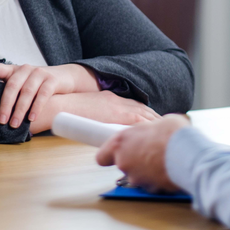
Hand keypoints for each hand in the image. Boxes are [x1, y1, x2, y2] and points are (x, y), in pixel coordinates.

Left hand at [0, 63, 99, 127]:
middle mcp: (25, 69)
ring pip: (27, 91)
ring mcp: (39, 73)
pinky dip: (36, 107)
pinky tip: (31, 117)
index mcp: (13, 70)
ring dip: (20, 109)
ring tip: (15, 123)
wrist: (64, 78)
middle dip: (5, 104)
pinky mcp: (51, 79)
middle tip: (0, 120)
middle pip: (12, 85)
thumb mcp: (22, 85)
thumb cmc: (37, 86)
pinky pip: (42, 94)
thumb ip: (10, 93)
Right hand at [29, 91, 160, 133]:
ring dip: (155, 121)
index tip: (154, 118)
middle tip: (167, 124)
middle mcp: (117, 100)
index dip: (146, 112)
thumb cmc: (71, 110)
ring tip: (166, 128)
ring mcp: (118, 106)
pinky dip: (148, 125)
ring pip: (143, 113)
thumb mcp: (89, 111)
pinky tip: (156, 131)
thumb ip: (100, 117)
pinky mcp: (116, 114)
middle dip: (154, 117)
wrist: (62, 105)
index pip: (134, 105)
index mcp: (111, 98)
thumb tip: (105, 128)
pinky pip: (137, 120)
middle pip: (142, 108)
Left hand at [96, 115, 189, 192]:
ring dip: (146, 170)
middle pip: (122, 165)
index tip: (116, 153)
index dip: (109, 155)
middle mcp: (124, 162)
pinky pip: (151, 184)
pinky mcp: (150, 188)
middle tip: (149, 151)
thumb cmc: (172, 133)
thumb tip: (153, 130)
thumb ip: (147, 130)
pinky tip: (168, 168)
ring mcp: (136, 177)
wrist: (188, 151)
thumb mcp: (157, 122)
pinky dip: (157, 178)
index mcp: (120, 142)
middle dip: (134, 161)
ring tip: (162, 159)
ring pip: (137, 176)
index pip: (102, 157)